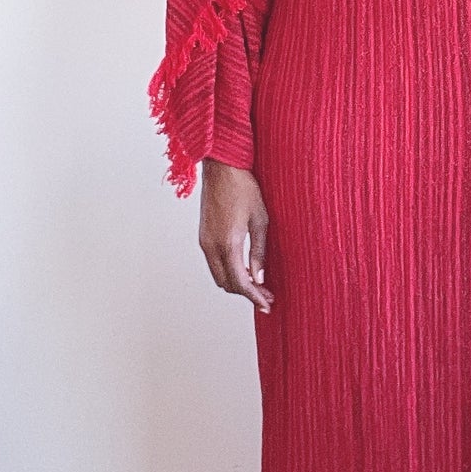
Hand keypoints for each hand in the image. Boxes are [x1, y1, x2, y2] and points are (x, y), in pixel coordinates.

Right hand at [199, 159, 273, 311]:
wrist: (222, 167)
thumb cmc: (244, 187)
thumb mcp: (261, 220)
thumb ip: (259, 252)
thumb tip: (259, 277)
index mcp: (227, 243)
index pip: (240, 282)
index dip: (254, 297)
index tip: (267, 304)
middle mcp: (211, 246)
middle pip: (226, 284)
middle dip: (246, 293)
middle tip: (266, 295)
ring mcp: (204, 241)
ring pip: (218, 275)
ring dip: (236, 283)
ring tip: (257, 285)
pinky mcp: (203, 235)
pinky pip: (214, 263)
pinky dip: (228, 271)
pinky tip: (243, 269)